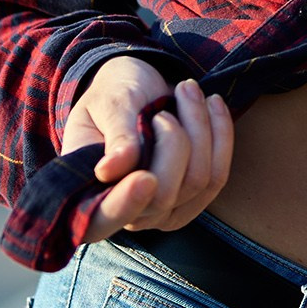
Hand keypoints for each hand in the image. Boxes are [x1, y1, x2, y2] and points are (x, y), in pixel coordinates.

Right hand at [60, 55, 233, 240]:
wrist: (140, 87)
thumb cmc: (114, 95)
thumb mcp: (107, 104)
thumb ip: (114, 135)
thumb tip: (110, 171)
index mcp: (85, 195)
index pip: (100, 221)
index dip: (124, 205)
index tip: (145, 178)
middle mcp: (124, 213)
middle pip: (163, 196)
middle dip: (174, 141)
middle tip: (162, 108)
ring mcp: (161, 211)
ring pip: (198, 182)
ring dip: (201, 128)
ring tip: (187, 90)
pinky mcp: (192, 199)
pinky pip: (218, 176)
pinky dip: (222, 134)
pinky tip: (213, 103)